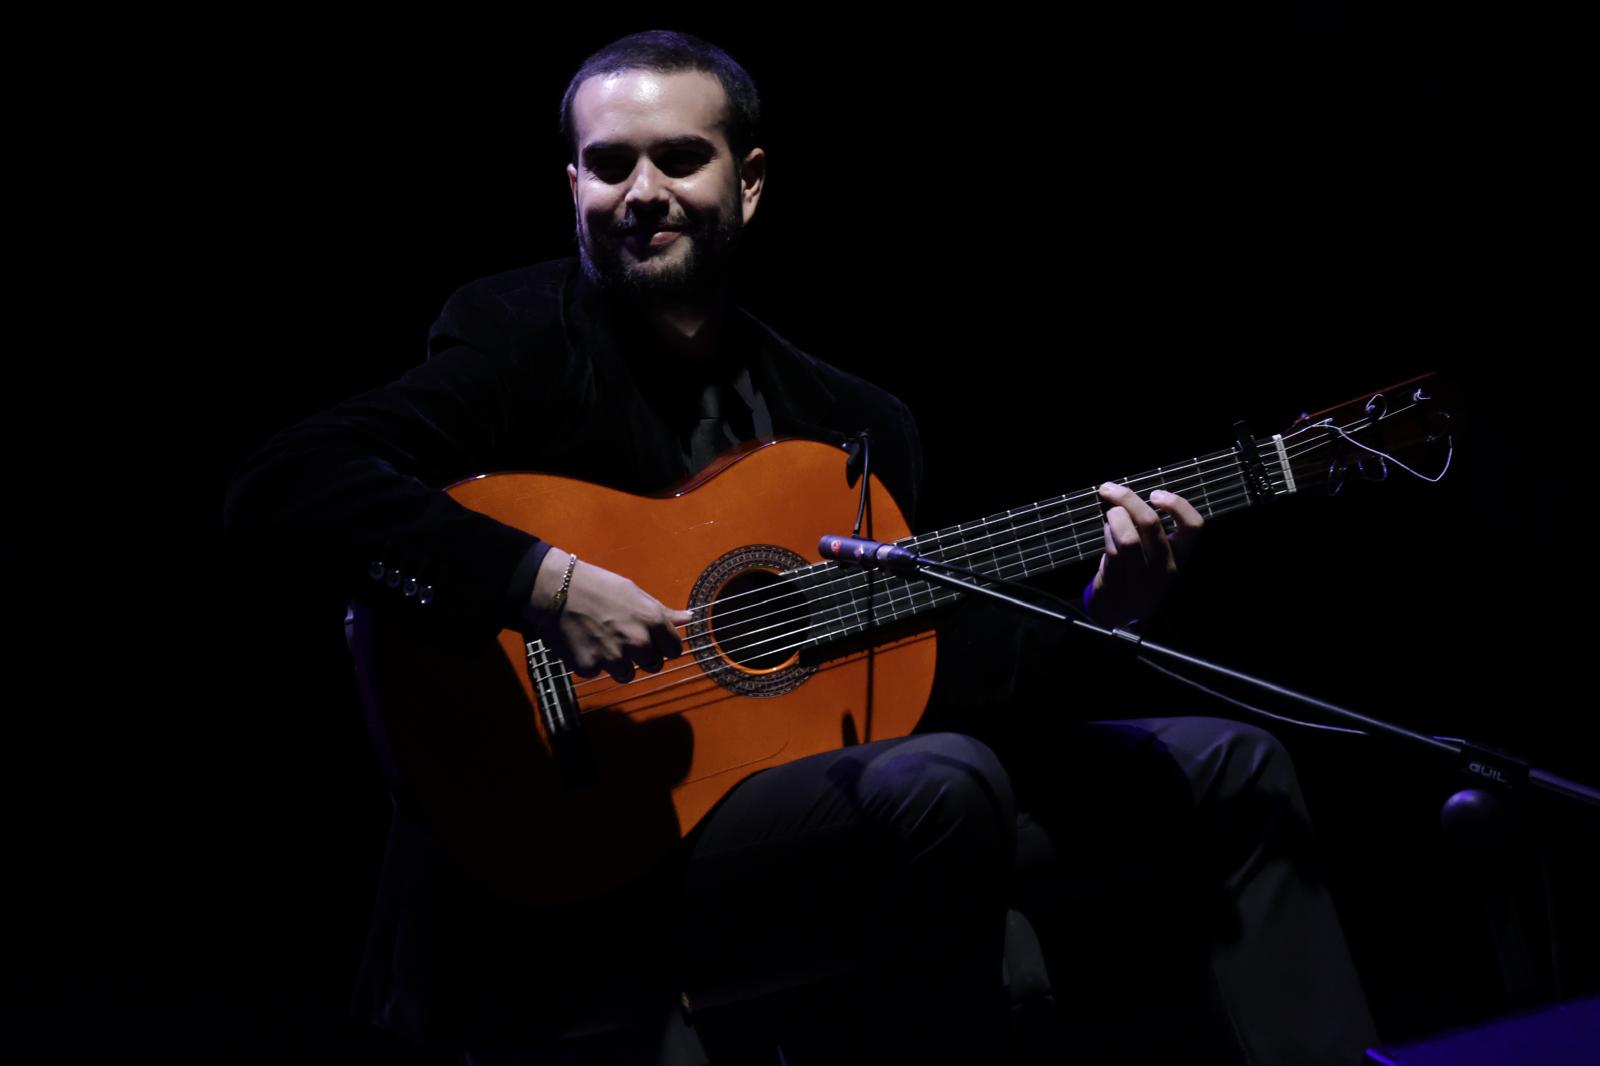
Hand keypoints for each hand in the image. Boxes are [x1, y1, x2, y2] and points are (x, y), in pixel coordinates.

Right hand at [531, 549, 691, 682]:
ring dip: (618, 664)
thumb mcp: (635, 593)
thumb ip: (663, 612)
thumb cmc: (599, 586)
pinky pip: (598, 673)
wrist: (557, 589)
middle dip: (642, 656)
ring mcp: (613, 658)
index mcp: (653, 622)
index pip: (674, 650)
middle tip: (623, 639)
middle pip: (653, 665)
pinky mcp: (589, 667)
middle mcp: (637, 643)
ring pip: (627, 674)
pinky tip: (584, 643)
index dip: (664, 647)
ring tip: (602, 641)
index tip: (653, 642)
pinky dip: (592, 662)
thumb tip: (689, 618)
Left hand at [1085, 482, 1202, 627]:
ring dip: (1114, 517)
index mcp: (1180, 556)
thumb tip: (1127, 496)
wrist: (1119, 613)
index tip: (1156, 493)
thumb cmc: (1137, 573)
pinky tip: (1106, 532)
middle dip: (1127, 499)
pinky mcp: (1119, 583)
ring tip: (1109, 513)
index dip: (1177, 505)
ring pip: (1128, 538)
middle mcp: (1165, 567)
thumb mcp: (1154, 554)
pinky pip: (1112, 552)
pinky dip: (1106, 535)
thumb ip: (1149, 529)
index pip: (1193, 526)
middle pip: (1150, 523)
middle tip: (1110, 489)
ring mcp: (1142, 578)